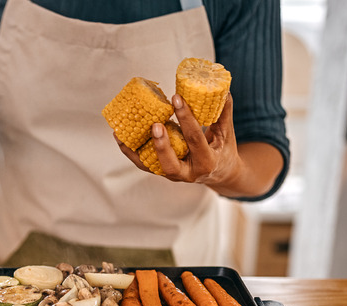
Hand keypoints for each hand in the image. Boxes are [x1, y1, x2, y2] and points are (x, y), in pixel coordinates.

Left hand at [118, 93, 281, 197]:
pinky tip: (120, 137)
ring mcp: (173, 175)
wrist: (219, 173)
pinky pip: (143, 164)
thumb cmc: (223, 150)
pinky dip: (130, 152)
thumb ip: (223, 113)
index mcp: (206, 162)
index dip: (186, 118)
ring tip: (121, 132)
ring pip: (151, 166)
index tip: (176, 98)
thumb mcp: (226, 133)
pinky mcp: (162, 172)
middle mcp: (188, 173)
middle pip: (170, 163)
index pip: (195, 138)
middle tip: (154, 125)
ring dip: (135, 151)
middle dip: (161, 145)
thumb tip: (223, 89)